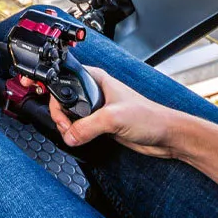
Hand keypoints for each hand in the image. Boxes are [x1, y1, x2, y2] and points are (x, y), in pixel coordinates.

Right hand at [47, 67, 186, 157]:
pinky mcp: (100, 124)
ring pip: (70, 115)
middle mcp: (94, 92)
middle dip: (60, 115)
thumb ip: (87, 126)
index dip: (54, 91)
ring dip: (67, 127)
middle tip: (66, 127)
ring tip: (73, 135)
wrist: (165, 136)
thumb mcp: (113, 118)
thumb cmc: (149, 117)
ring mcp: (96, 109)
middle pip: (63, 100)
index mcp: (96, 79)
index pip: (65, 79)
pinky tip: (79, 138)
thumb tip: (69, 136)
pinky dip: (75, 134)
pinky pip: (79, 128)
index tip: (53, 106)